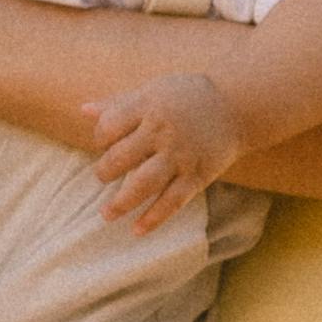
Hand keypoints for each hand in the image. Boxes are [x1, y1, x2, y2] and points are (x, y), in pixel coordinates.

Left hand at [85, 62, 237, 233]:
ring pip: (143, 184)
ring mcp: (181, 155)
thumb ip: (119, 103)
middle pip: (121, 157)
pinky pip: (172, 201)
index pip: (110, 127)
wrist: (237, 104)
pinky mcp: (197, 175)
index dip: (100, 138)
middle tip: (103, 175)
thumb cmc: (188, 96)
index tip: (105, 144)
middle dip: (104, 171)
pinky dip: (153, 218)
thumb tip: (83, 110)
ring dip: (121, 203)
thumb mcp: (153, 91)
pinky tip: (136, 230)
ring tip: (106, 214)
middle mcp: (163, 132)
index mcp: (149, 106)